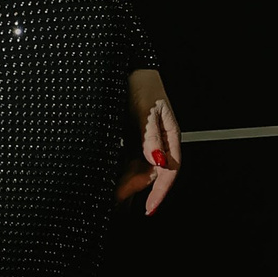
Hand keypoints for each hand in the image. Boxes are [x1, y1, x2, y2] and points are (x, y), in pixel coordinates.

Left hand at [118, 68, 181, 215]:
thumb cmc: (141, 84)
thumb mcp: (146, 109)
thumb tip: (157, 161)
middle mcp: (158, 143)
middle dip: (134, 189)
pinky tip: (107, 178)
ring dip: (124, 183)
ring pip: (137, 171)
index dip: (160, 191)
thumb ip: (150, 136)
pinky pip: (126, 162)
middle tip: (115, 200)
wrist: (126, 68)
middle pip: (150, 174)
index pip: (169, 170)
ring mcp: (144, 142)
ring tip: (109, 194)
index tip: (149, 208)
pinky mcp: (130, 140)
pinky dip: (118, 172)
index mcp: (169, 136)